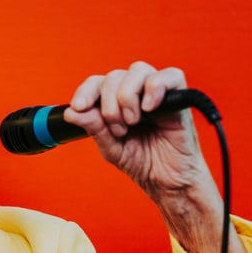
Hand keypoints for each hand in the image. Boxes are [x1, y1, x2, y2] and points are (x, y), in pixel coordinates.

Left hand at [62, 61, 210, 200]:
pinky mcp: (179, 97)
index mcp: (116, 102)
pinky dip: (155, 88)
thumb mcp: (111, 148)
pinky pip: (170, 75)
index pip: (97, 82)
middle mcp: (136, 93)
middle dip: (109, 104)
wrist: (168, 181)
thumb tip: (72, 112)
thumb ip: (94, 128)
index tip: (79, 107)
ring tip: (133, 122)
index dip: (86, 91)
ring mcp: (157, 93)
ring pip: (137, 70)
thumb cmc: (142, 162)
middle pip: (114, 76)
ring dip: (127, 97)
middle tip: (118, 129)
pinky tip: (149, 109)